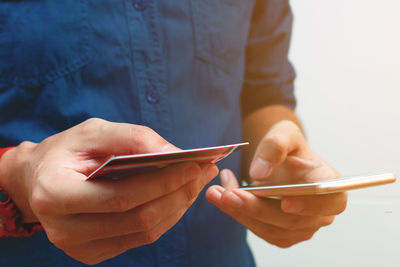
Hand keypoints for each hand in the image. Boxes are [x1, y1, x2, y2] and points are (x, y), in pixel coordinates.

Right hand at [0, 118, 217, 263]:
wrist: (38, 179)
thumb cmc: (66, 151)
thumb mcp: (94, 131)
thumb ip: (133, 138)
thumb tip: (176, 154)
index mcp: (56, 194)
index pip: (122, 196)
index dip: (163, 182)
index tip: (195, 164)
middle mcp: (64, 228)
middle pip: (139, 218)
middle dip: (179, 194)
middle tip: (205, 171)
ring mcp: (78, 247)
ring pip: (145, 232)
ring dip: (178, 206)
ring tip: (198, 181)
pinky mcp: (92, 253)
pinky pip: (140, 238)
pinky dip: (166, 216)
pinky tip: (178, 196)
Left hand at [206, 120, 346, 247]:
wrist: (277, 159)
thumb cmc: (287, 145)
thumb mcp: (283, 133)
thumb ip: (275, 146)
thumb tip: (260, 173)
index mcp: (328, 184)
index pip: (329, 201)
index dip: (310, 206)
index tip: (285, 203)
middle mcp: (319, 212)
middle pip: (290, 220)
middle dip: (256, 208)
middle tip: (228, 193)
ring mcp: (301, 227)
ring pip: (270, 228)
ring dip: (240, 212)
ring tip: (216, 192)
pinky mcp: (280, 233)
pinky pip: (259, 229)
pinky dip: (238, 215)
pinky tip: (222, 198)